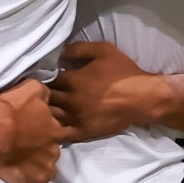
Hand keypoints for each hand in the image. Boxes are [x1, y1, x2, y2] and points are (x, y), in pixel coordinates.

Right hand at [0, 74, 63, 182]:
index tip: (38, 130)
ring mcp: (46, 168)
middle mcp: (54, 150)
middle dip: (44, 149)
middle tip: (28, 145)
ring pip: (50, 169)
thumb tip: (49, 94)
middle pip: (53, 151)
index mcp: (55, 129)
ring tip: (26, 163)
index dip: (49, 131)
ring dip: (41, 166)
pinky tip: (32, 182)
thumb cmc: (11, 108)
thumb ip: (45, 93)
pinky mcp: (35, 182)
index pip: (60, 132)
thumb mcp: (32, 88)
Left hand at [45, 38, 168, 139]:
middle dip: (40, 94)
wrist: (143, 98)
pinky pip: (60, 133)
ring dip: (44, 110)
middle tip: (40, 92)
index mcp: (72, 80)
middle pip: (44, 98)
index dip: (42, 77)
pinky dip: (52, 129)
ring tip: (43, 107)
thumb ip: (77, 49)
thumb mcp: (102, 50)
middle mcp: (70, 101)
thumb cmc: (123, 72)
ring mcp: (76, 119)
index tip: (42, 76)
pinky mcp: (83, 132)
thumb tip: (57, 53)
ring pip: (48, 116)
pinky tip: (51, 124)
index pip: (45, 79)